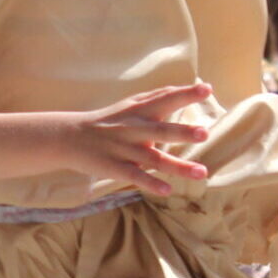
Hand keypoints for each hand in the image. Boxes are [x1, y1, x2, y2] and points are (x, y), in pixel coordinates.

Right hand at [57, 84, 214, 196]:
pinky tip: (167, 190)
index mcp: (139, 111)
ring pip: (154, 159)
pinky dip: (151, 184)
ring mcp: (125, 150)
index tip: (207, 89)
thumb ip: (157, 96)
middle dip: (182, 132)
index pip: (165, 99)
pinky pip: (136, 177)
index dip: (185, 94)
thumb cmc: (108, 120)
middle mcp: (134, 129)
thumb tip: (185, 87)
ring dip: (178, 166)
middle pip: (160, 130)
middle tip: (205, 133)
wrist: (70, 137)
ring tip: (202, 172)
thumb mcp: (131, 104)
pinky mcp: (116, 168)